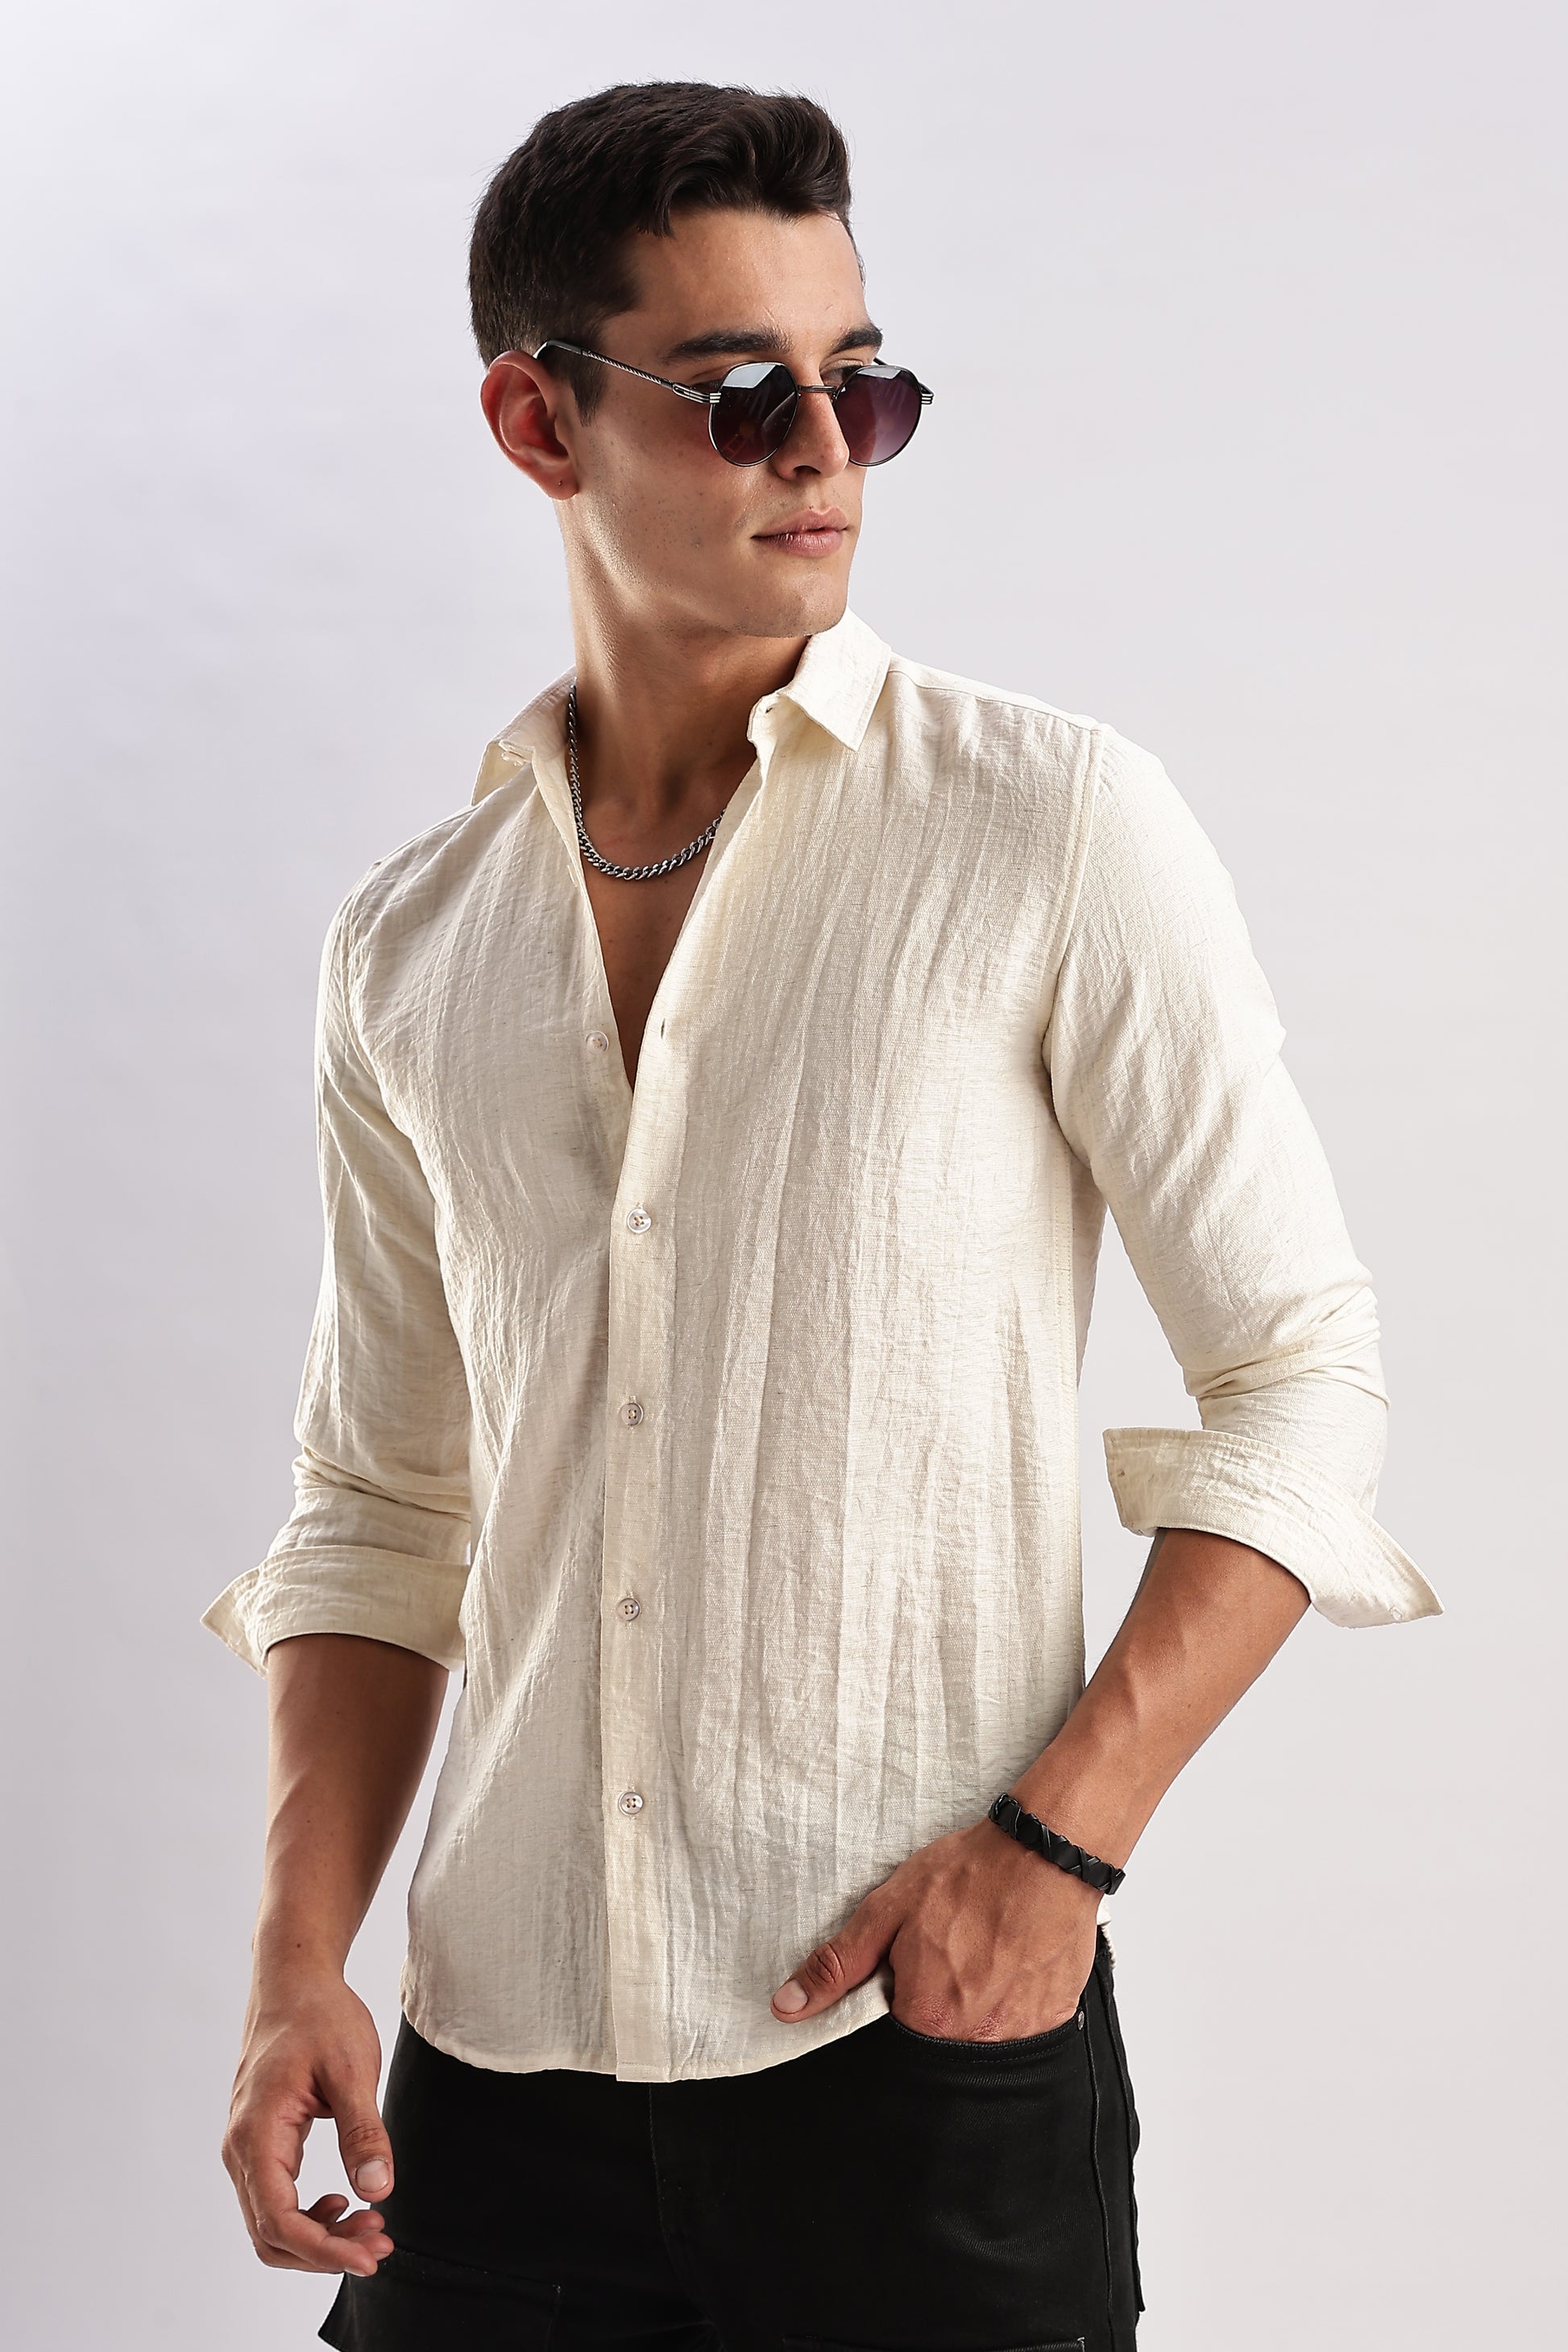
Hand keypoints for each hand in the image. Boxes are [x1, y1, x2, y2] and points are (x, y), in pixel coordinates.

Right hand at [222, 1966, 395, 2274]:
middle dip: (324, 2251)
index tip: (368, 2256)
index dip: (323, 2250)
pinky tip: (345, 2203)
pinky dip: (308, 2215)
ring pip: (270, 2222)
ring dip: (318, 2237)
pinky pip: (274, 2198)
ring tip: (370, 2226)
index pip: (279, 2220)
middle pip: (270, 2234)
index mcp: (256, 2133)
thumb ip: (363, 2131)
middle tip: (379, 2243)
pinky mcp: (259, 2143)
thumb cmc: (319, 2016)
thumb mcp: (352, 2069)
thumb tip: (378, 2191)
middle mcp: (240, 2148)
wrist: (293, 1981)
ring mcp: (245, 2148)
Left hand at [770, 1812, 1100, 2039]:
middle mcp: (975, 2038)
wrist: (1045, 1853)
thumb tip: (787, 2008)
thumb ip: (838, 1966)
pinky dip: (1014, 1996)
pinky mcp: (1053, 2017)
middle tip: (956, 1949)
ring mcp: (1020, 2032)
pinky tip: (1013, 1957)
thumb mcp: (886, 1910)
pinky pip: (1022, 2023)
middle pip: (942, 2037)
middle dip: (941, 1998)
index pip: (897, 2033)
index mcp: (928, 2017)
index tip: (917, 1964)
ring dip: (979, 1999)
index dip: (903, 1996)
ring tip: (986, 1949)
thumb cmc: (966, 1877)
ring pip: (984, 2033)